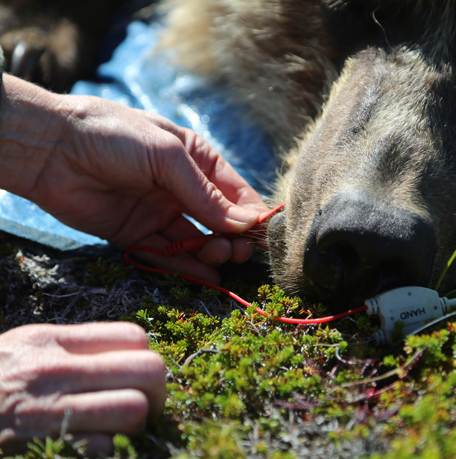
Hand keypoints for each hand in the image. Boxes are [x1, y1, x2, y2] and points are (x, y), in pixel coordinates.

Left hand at [0, 75, 269, 283]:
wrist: (51, 148)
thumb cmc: (114, 135)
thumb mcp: (168, 156)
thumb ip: (204, 195)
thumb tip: (243, 224)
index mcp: (196, 160)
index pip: (235, 192)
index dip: (251, 214)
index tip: (262, 235)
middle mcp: (181, 188)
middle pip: (219, 221)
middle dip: (234, 237)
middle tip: (240, 250)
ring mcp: (159, 212)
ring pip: (195, 240)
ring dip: (213, 251)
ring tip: (221, 256)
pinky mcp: (135, 234)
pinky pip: (166, 254)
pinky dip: (186, 267)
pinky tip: (207, 275)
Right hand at [0, 322, 165, 455]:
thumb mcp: (18, 351)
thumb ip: (70, 349)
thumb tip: (128, 355)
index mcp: (48, 343)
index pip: (133, 338)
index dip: (146, 359)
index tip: (137, 378)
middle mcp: (52, 372)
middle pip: (148, 371)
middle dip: (156, 393)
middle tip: (144, 407)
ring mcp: (46, 414)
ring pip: (135, 411)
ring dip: (135, 426)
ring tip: (119, 432)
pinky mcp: (46, 450)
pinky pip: (104, 452)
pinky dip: (108, 454)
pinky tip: (89, 451)